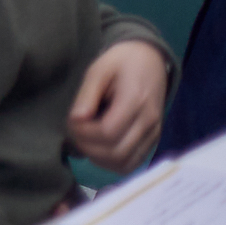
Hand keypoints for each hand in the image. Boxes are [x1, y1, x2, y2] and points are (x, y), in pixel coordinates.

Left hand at [66, 40, 169, 171]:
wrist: (150, 60)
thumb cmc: (120, 62)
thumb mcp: (98, 69)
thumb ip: (86, 95)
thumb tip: (76, 120)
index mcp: (135, 101)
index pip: (108, 132)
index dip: (84, 133)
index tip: (71, 122)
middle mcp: (149, 122)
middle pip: (117, 152)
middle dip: (88, 147)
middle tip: (74, 133)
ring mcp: (154, 134)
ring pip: (126, 164)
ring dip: (100, 158)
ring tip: (85, 140)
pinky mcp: (154, 140)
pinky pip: (134, 163)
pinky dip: (113, 162)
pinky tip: (100, 149)